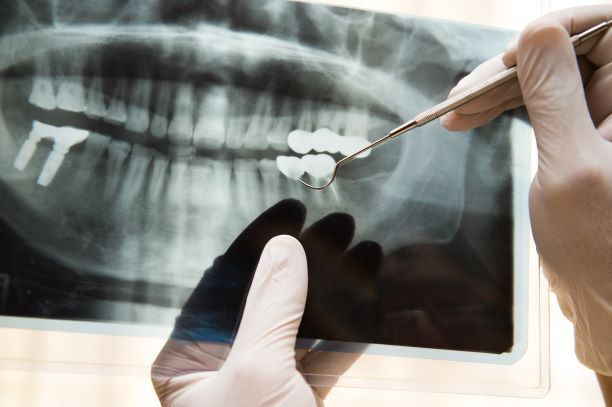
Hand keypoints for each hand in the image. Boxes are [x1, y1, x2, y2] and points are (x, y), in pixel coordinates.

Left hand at [151, 199, 381, 405]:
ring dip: (335, 289)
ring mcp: (262, 381)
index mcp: (186, 360)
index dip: (260, 243)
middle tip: (338, 224)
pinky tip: (369, 295)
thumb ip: (269, 307)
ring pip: (300, 322)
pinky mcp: (297, 398)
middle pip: (267, 297)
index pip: (222, 282)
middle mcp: (220, 366)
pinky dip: (348, 328)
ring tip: (363, 248)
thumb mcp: (254, 374)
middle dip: (308, 261)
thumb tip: (283, 246)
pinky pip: (323, 354)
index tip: (292, 211)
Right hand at [442, 4, 611, 379]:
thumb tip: (536, 31)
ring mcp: (606, 115)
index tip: (510, 62)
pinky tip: (473, 117)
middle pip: (568, 49)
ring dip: (499, 89)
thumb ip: (554, 94)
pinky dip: (505, 107)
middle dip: (512, 67)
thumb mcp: (571, 165)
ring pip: (548, 75)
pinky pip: (541, 102)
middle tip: (463, 96)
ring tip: (455, 113)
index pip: (606, 26)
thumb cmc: (602, 247)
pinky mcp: (583, 133)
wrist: (608, 299)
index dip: (554, 31)